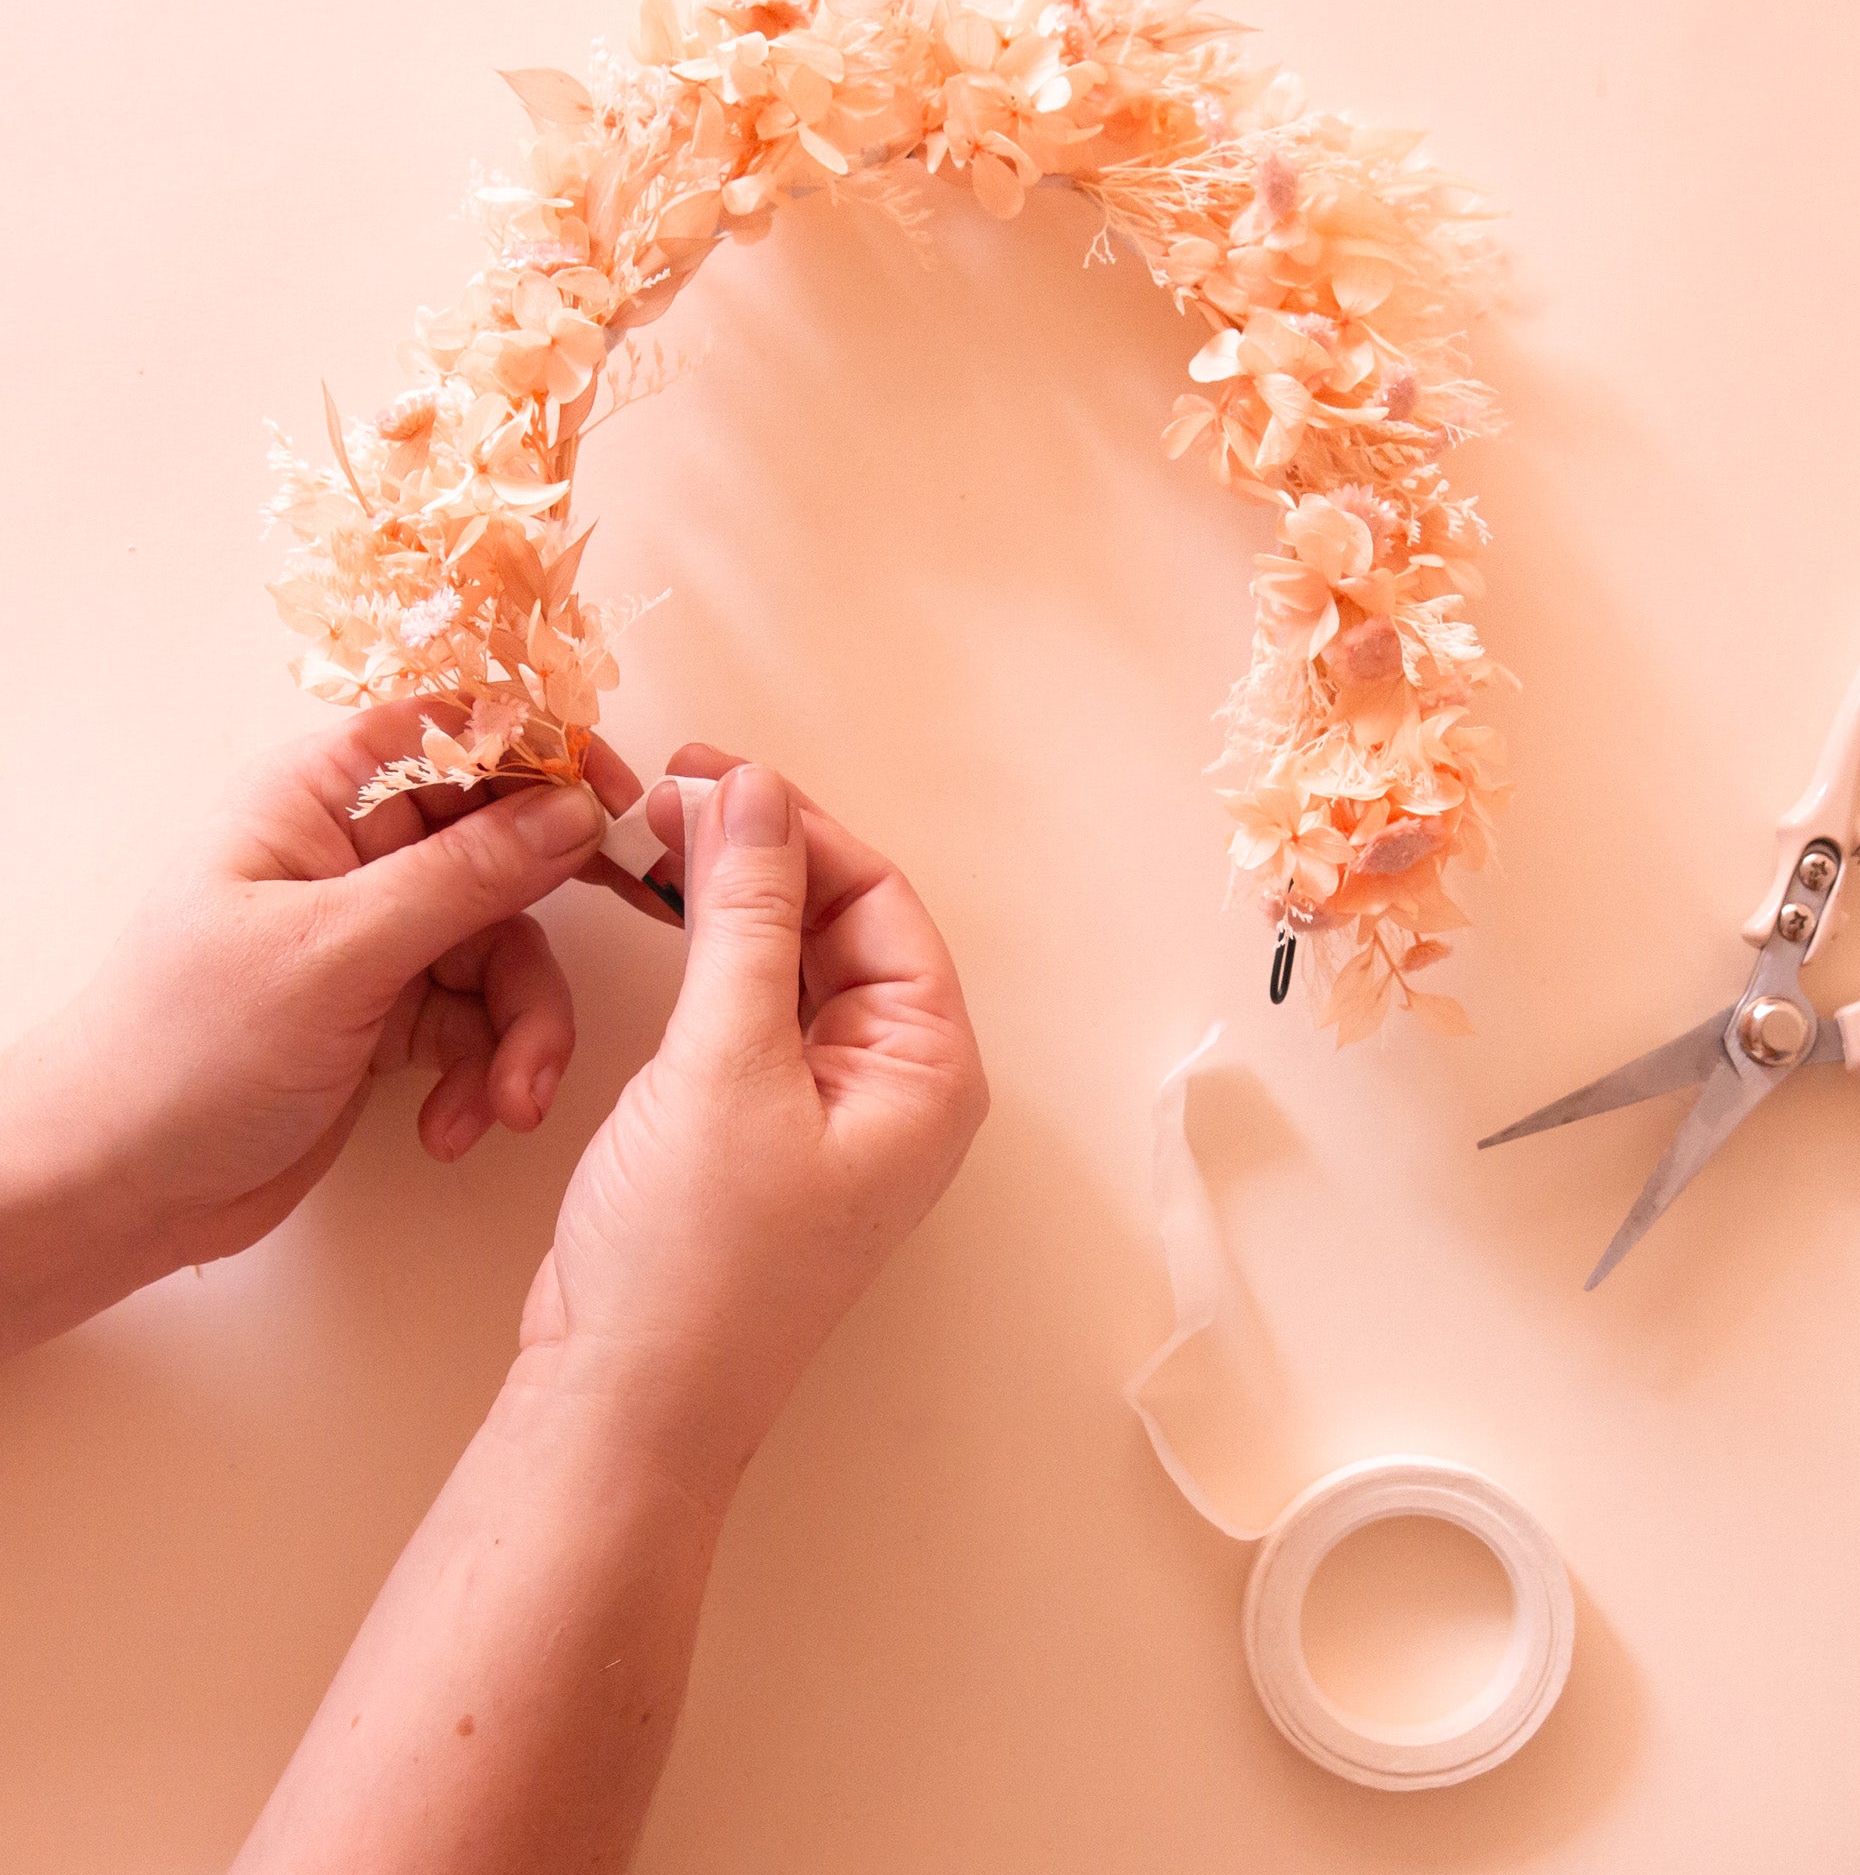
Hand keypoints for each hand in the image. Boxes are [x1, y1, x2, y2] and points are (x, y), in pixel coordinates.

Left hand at [0, 702, 641, 1309]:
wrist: (119, 1192)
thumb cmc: (183, 1053)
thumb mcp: (335, 954)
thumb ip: (465, 877)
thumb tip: (574, 810)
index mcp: (319, 796)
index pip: (456, 731)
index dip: (543, 754)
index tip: (615, 804)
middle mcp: (358, 851)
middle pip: (505, 843)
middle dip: (549, 920)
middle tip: (615, 942)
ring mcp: (382, 932)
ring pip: (509, 945)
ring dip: (522, 1028)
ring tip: (506, 1099)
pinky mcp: (397, 1009)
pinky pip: (486, 1015)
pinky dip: (488, 1069)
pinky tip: (454, 1123)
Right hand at [518, 745, 988, 1502]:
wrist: (620, 1398)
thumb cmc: (691, 1256)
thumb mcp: (725, 1063)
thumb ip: (746, 916)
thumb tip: (755, 793)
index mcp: (926, 1068)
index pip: (878, 902)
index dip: (797, 825)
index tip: (708, 773)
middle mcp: (892, 1079)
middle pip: (837, 920)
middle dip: (757, 851)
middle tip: (662, 792)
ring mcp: (825, 1102)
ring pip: (789, 956)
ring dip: (725, 892)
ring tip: (647, 831)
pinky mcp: (759, 1120)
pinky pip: (749, 1003)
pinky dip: (705, 948)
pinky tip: (655, 904)